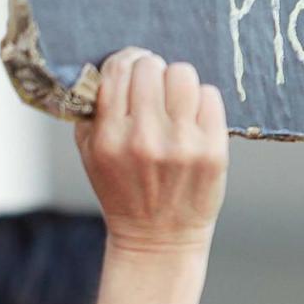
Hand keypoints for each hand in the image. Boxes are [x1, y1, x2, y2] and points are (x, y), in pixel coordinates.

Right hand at [78, 49, 228, 303]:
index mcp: (109, 138)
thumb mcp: (91, 156)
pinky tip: (192, 121)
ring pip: (183, 73)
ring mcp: (182, 144)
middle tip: (154, 91)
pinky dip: (201, 102)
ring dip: (178, 83)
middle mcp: (144, 138)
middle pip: (151, 66)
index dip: (126, 62)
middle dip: (151, 73)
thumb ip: (92, 111)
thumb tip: (110, 65)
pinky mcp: (213, 150)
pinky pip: (211, 95)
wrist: (158, 241)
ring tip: (175, 104)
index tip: (131, 71)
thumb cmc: (123, 192)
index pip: (118, 69)